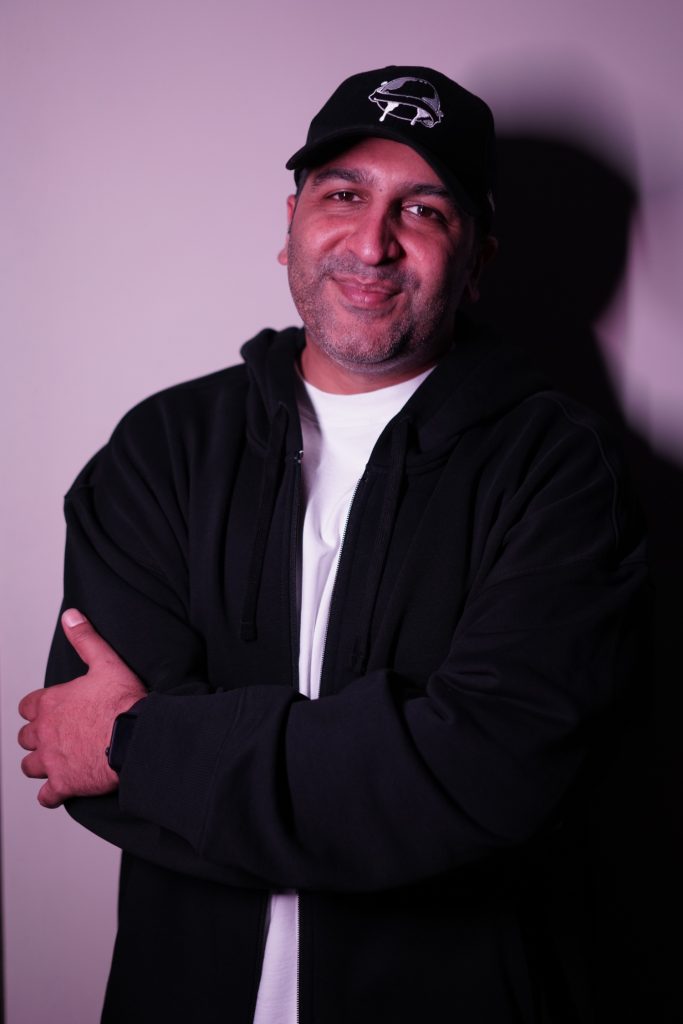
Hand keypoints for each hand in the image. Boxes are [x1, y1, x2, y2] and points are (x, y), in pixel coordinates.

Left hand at [18, 609, 147, 807]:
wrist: (137, 737)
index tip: (49, 711)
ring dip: (40, 764)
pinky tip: (61, 791)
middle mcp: (45, 733)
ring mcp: (52, 760)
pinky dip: (51, 795)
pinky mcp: (64, 784)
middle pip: (26, 738)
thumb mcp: (106, 662)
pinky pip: (47, 796)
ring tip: (55, 762)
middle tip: (55, 736)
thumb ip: (85, 639)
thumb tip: (71, 616)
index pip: (27, 707)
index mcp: (51, 703)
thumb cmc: (123, 702)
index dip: (37, 709)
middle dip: (37, 737)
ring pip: (30, 766)